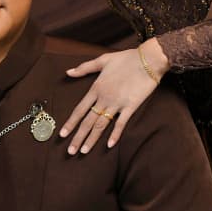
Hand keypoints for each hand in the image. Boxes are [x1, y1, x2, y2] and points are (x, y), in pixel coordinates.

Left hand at [60, 39, 169, 154]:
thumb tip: (68, 72)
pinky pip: (121, 124)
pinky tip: (109, 145)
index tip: (62, 135)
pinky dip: (115, 135)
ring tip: (84, 152)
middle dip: (78, 137)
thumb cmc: (126, 58)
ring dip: (92, 139)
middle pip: (88, 121)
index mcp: (96, 88)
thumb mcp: (103, 60)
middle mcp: (104, 98)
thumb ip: (84, 68)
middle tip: (70, 152)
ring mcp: (117, 104)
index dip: (70, 123)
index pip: (79, 110)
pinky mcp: (130, 107)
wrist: (148, 60)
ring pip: (101, 125)